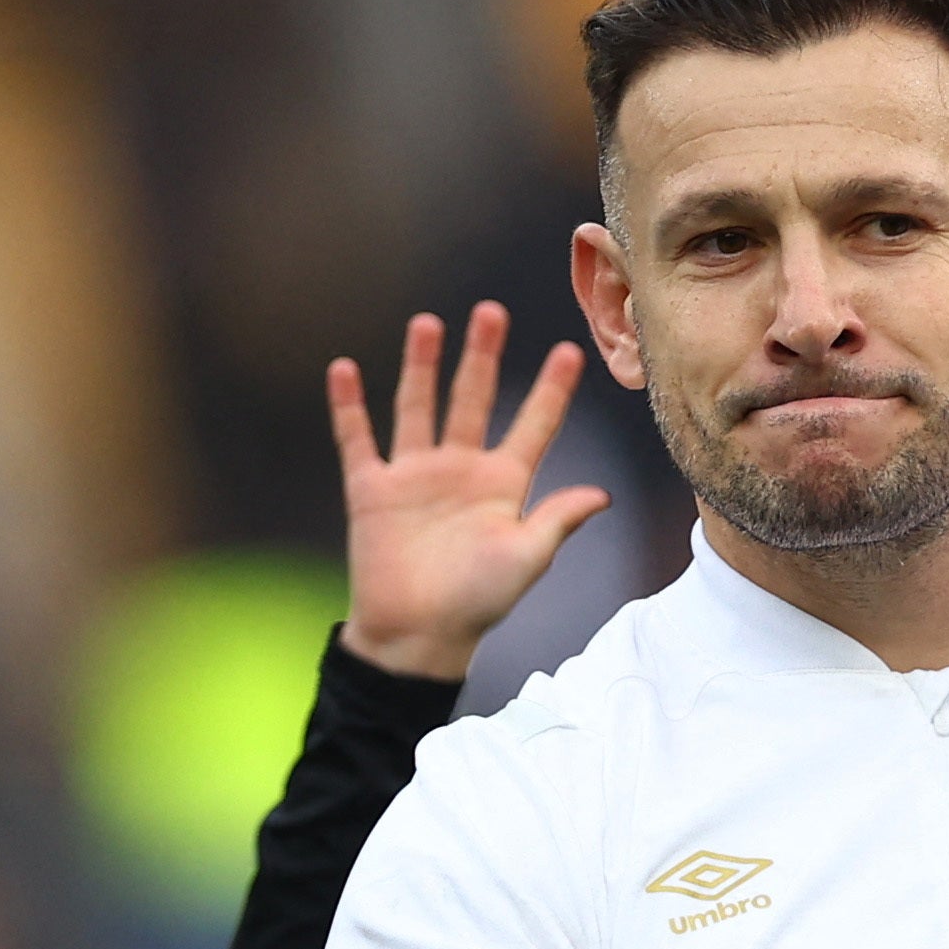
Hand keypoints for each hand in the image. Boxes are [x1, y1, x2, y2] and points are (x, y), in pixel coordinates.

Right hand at [327, 303, 612, 680]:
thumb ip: (557, 520)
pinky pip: (358, 439)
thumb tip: (602, 495)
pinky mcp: (371, 489)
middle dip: (482, 357)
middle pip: (473, 400)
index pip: (533, 426)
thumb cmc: (478, 602)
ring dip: (421, 367)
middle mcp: (460, 470)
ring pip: (418, 407)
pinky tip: (345, 369)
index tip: (571, 351)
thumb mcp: (526, 558)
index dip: (551, 392)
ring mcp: (414, 476)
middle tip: (492, 312)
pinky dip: (349, 406)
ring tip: (429, 324)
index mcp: (503, 484)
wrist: (417, 635)